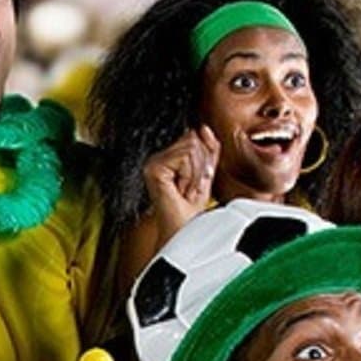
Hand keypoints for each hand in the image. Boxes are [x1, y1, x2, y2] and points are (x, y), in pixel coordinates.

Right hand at [143, 126, 219, 242]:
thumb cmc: (190, 211)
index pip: (193, 137)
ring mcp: (152, 163)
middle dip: (200, 166)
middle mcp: (156, 159)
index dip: (203, 159)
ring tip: (186, 190)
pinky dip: (190, 175)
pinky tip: (181, 189)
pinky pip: (185, 157)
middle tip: (191, 188)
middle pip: (193, 140)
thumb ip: (208, 150)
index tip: (196, 182)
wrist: (183, 232)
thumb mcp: (205, 174)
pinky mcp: (153, 169)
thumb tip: (204, 128)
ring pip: (190, 147)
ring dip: (195, 173)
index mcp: (166, 159)